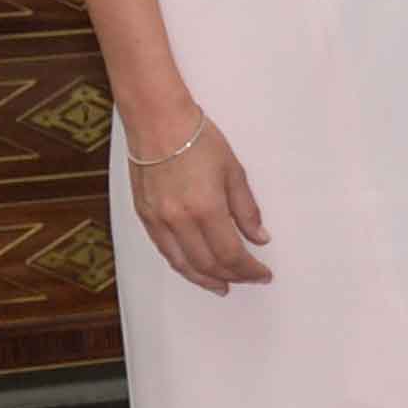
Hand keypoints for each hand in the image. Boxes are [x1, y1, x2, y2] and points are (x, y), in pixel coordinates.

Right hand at [125, 111, 271, 293]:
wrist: (158, 122)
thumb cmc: (199, 140)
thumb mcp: (235, 172)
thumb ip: (247, 210)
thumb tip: (259, 238)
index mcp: (206, 209)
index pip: (232, 254)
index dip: (249, 270)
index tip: (263, 274)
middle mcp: (179, 220)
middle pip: (208, 264)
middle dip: (231, 276)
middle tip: (247, 280)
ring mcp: (158, 219)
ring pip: (183, 263)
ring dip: (204, 278)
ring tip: (222, 285)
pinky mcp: (144, 215)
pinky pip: (164, 250)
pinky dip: (182, 264)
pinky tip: (194, 268)